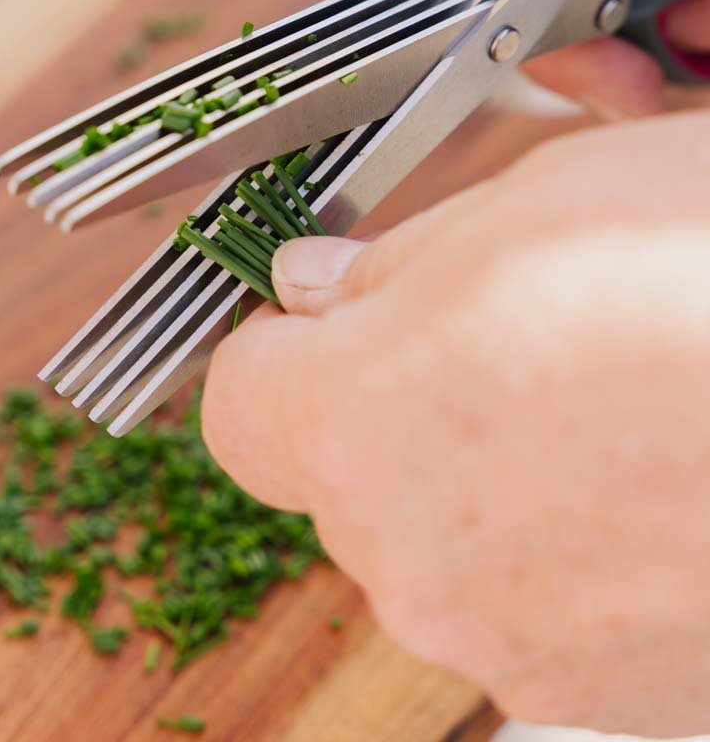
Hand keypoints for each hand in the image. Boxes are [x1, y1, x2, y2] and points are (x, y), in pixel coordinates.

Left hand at [203, 111, 709, 734]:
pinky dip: (566, 547)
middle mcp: (420, 566)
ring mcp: (520, 653)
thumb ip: (391, 266)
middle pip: (341, 479)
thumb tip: (317, 292)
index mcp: (366, 428)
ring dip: (485, 477)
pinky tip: (653, 483)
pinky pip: (533, 607)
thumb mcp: (536, 203)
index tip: (326, 322)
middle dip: (392, 408)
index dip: (281, 353)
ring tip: (609, 407)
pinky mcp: (617, 704)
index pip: (242, 405)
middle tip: (504, 341)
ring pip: (438, 542)